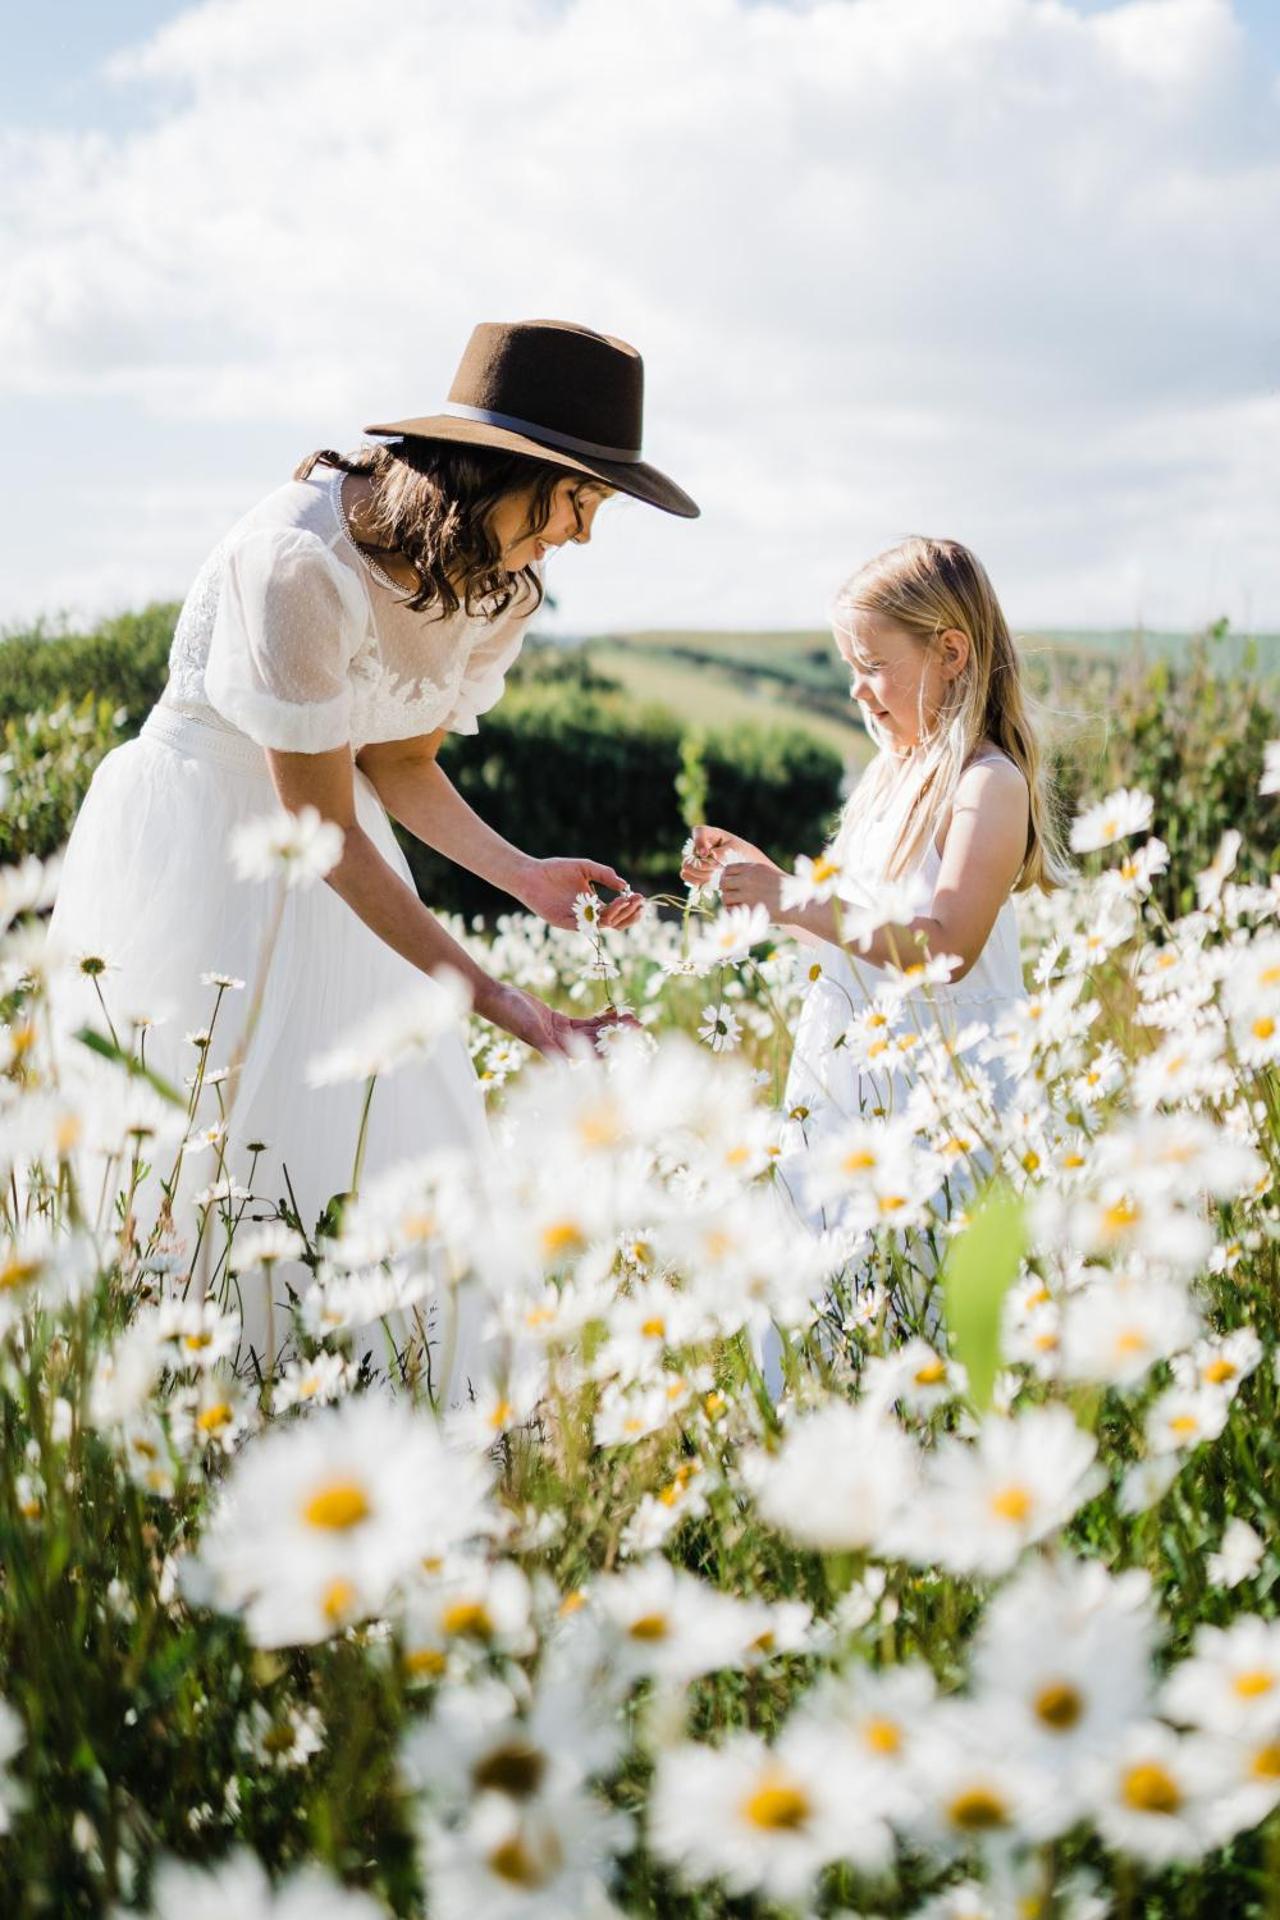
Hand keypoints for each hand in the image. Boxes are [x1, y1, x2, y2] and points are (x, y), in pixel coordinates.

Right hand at [485, 982, 642, 1058]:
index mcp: (556, 1050)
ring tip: (632, 1016)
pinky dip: (598, 1018)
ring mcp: (560, 1033)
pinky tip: (613, 1012)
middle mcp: (561, 1045)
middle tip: (639, 1023)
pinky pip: (583, 1022)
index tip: (629, 1041)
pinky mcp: (558, 1021)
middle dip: (617, 1033)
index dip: (610, 1049)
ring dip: (611, 1025)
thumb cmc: (511, 1015)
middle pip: (595, 1041)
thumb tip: (564, 1068)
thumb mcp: (532, 1030)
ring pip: (592, 1031)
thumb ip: (549, 1049)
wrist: (497, 999)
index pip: (589, 1054)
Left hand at [513, 856, 645, 931]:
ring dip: (617, 914)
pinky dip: (597, 918)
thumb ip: (604, 874)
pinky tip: (606, 906)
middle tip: (638, 902)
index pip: (618, 911)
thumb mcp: (585, 868)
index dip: (631, 907)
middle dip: (630, 914)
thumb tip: (625, 885)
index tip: (640, 897)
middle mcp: (588, 915)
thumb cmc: (556, 870)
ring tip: (624, 901)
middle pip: (616, 922)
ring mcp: (577, 920)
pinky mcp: (565, 922)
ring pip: (603, 925)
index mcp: (594, 904)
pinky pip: (585, 925)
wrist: (530, 874)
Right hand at [681, 824, 780, 887]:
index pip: (699, 832)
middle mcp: (697, 845)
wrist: (744, 866)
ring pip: (687, 867)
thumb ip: (723, 853)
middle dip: (702, 866)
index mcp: (709, 834)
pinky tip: (709, 883)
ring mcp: (693, 858)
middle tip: (717, 870)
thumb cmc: (741, 854)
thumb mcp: (736, 850)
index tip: (706, 853)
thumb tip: (711, 856)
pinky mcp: (693, 870)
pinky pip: (686, 876)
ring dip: (701, 875)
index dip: (699, 842)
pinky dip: (696, 881)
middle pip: (689, 854)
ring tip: (716, 877)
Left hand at [718, 860, 785, 918]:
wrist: (800, 903)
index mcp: (754, 868)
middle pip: (723, 882)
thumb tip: (734, 878)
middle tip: (733, 896)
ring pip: (725, 897)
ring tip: (739, 905)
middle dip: (726, 890)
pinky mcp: (750, 908)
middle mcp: (748, 879)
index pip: (728, 869)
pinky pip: (731, 910)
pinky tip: (743, 912)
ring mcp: (748, 894)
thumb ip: (752, 873)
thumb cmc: (788, 890)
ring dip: (729, 902)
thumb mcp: (770, 873)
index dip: (727, 877)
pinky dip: (733, 912)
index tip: (731, 884)